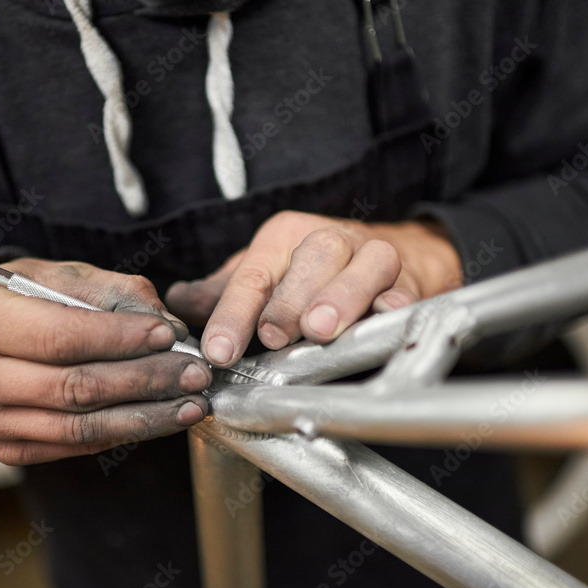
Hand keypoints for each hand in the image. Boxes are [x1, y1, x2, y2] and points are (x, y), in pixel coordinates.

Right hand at [0, 258, 209, 465]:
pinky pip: (75, 446)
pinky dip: (124, 433)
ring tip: (192, 404)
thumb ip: (113, 294)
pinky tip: (161, 418)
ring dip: (145, 417)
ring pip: (78, 427)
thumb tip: (167, 328)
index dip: (118, 338)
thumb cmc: (29, 298)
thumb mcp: (63, 276)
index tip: (168, 335)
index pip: (57, 336)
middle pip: (71, 387)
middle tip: (195, 374)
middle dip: (144, 380)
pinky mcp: (5, 448)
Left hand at [165, 211, 461, 366]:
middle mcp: (329, 240)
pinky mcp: (410, 279)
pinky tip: (385, 314)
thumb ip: (224, 291)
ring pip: (364, 264)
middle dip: (291, 298)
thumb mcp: (265, 272)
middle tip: (274, 334)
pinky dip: (397, 303)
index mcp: (283, 237)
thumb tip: (177, 301)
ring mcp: (374, 256)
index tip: (218, 350)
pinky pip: (406, 288)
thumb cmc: (315, 269)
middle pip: (312, 258)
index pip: (253, 275)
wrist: (397, 252)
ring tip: (321, 328)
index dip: (233, 313)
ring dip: (342, 296)